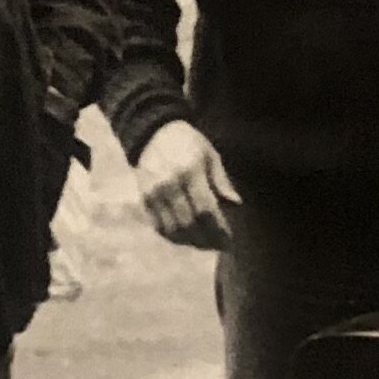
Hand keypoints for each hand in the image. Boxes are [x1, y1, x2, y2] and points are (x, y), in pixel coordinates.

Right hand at [134, 120, 239, 251]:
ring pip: (173, 230)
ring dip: (191, 242)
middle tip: (219, 245)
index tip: (229, 238)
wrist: (151, 133)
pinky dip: (174, 237)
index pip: (206, 209)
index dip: (218, 229)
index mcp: (188, 171)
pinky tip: (187, 237)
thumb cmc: (187, 143)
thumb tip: (236, 204)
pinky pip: (159, 227)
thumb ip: (221, 180)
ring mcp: (152, 194)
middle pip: (189, 224)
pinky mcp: (143, 200)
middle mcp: (168, 184)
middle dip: (207, 239)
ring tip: (205, 243)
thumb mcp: (209, 154)